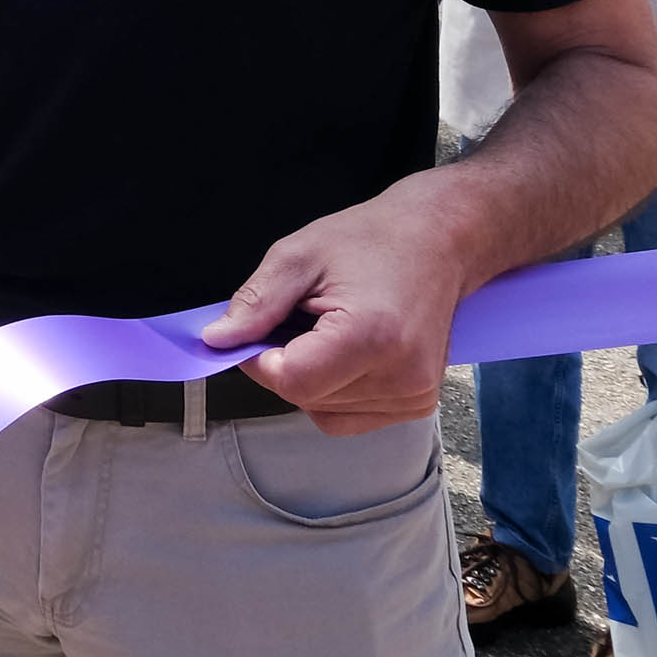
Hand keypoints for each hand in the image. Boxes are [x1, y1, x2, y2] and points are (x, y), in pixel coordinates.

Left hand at [195, 174, 473, 434]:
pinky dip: (333, 391)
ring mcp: (414, 394)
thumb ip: (256, 303)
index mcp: (371, 336)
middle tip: (297, 319)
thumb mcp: (299, 256)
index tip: (259, 329)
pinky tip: (345, 353)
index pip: (290, 382)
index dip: (259, 359)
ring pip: (323, 411)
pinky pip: (349, 416)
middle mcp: (400, 375)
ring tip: (328, 329)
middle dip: (284, 364)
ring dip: (310, 378)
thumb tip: (217, 340)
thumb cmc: (372, 239)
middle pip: (305, 397)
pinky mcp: (418, 402)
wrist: (439, 240)